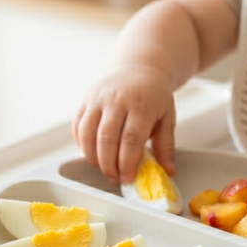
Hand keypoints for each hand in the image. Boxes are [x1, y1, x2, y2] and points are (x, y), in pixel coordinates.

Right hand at [73, 66, 176, 182]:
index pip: (131, 139)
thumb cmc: (153, 96)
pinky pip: (77, 128)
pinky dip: (83, 146)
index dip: (127, 163)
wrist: (137, 68)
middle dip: (108, 164)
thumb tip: (168, 171)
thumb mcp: (167, 117)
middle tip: (115, 178)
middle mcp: (116, 100)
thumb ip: (166, 145)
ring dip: (93, 157)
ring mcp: (97, 99)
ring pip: (87, 134)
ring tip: (104, 168)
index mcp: (141, 104)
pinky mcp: (85, 101)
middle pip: (106, 139)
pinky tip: (93, 154)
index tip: (127, 178)